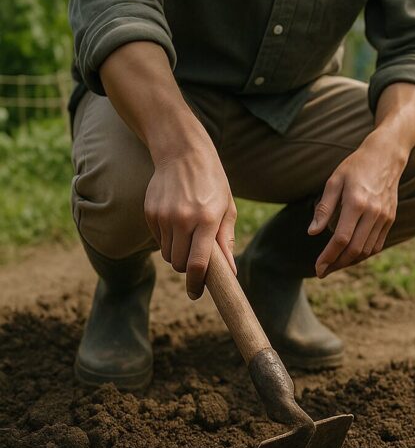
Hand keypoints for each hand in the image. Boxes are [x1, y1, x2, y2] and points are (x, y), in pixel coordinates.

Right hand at [144, 136, 236, 298]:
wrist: (182, 154)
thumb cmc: (212, 183)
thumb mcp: (227, 208)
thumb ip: (226, 241)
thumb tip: (230, 272)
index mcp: (207, 220)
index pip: (199, 264)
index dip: (197, 284)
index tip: (196, 294)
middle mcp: (183, 220)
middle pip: (180, 264)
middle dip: (189, 269)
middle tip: (198, 260)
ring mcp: (164, 216)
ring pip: (168, 255)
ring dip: (178, 254)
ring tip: (189, 237)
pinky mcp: (150, 213)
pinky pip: (159, 240)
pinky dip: (168, 241)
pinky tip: (177, 223)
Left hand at [309, 133, 406, 276]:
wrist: (386, 157)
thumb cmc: (355, 167)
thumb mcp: (334, 182)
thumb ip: (324, 208)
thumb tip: (312, 232)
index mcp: (356, 203)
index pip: (341, 239)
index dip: (328, 256)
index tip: (317, 267)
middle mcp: (373, 213)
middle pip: (355, 250)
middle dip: (337, 264)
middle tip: (322, 272)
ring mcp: (384, 217)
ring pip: (367, 251)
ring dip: (349, 262)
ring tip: (334, 265)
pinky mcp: (390, 219)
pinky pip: (377, 245)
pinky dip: (363, 254)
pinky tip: (350, 255)